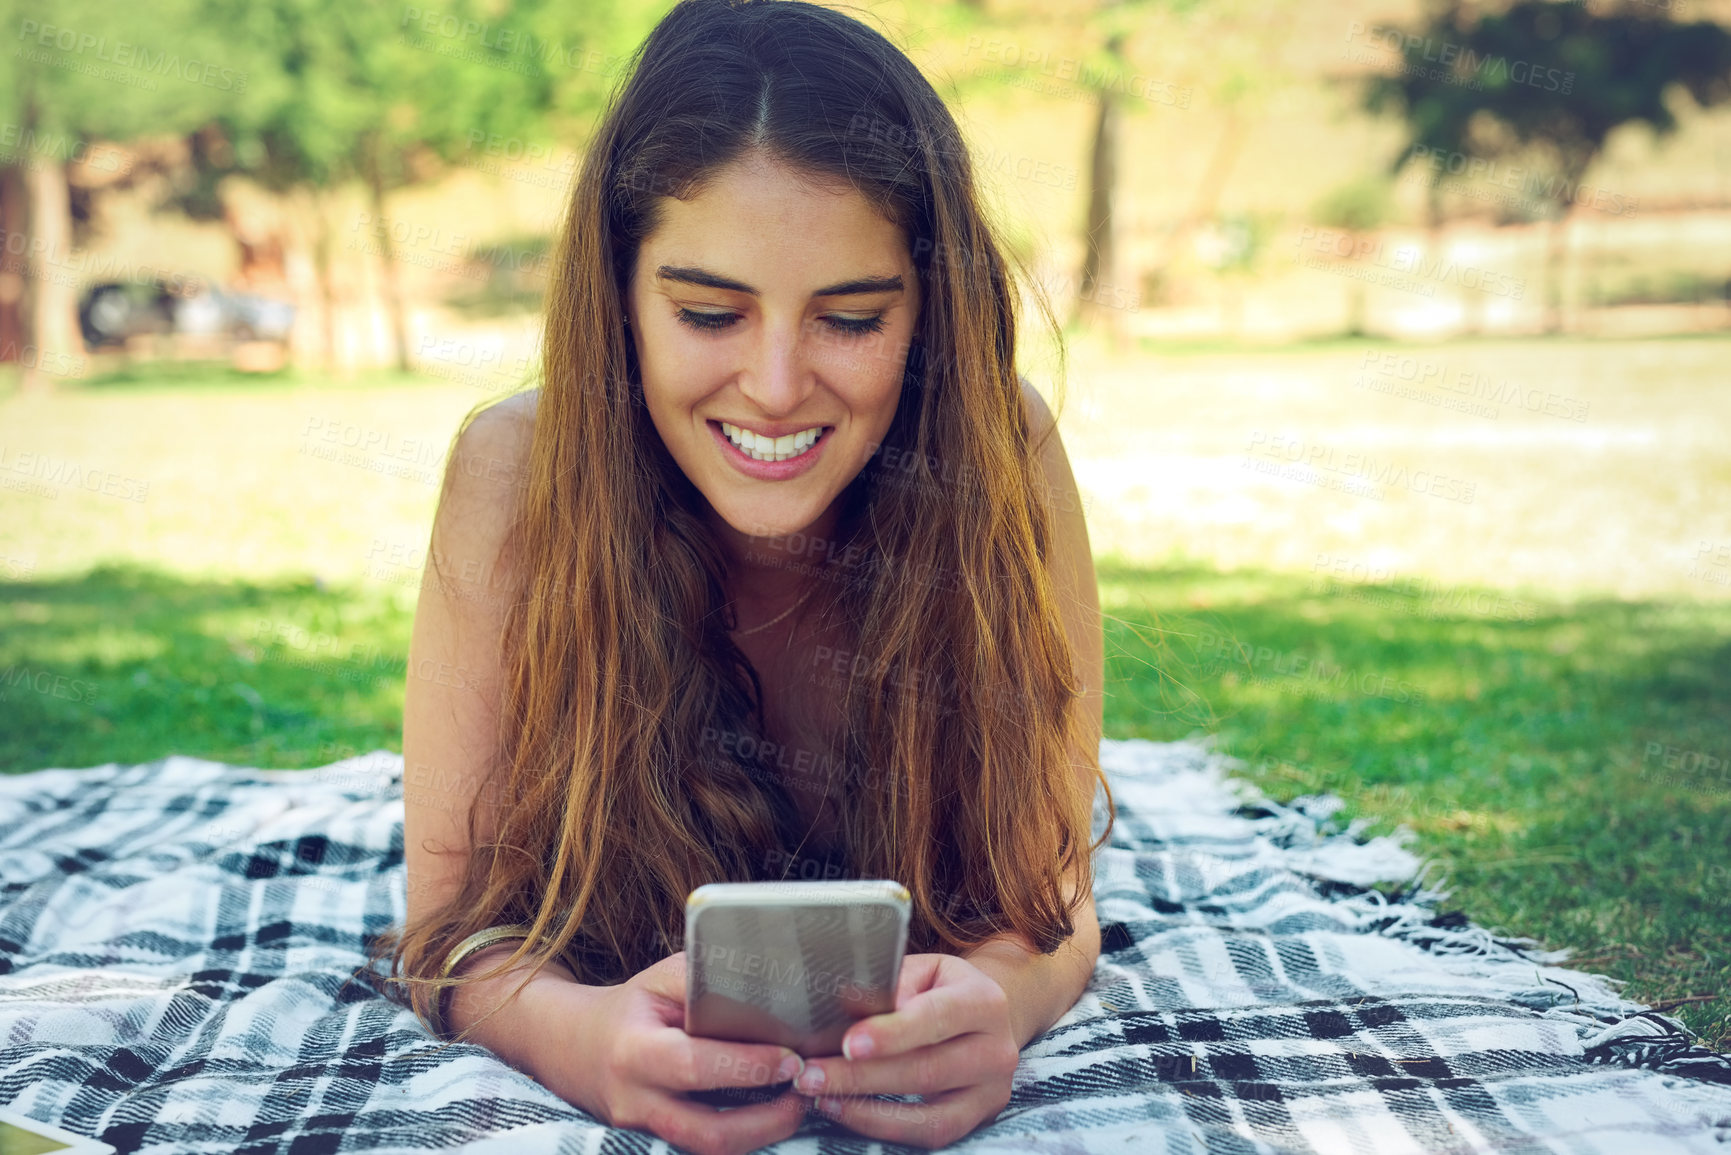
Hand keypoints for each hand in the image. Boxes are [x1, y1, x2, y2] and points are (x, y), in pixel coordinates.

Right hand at [533, 950, 808, 1154]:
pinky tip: (770, 1113)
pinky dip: (743, 1136)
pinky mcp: (654, 1142)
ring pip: (709, 1151)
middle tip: (804, 1090)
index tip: (791, 1057)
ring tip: (797, 1104)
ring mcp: (643, 1129)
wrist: (572, 1046)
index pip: (696, 1066)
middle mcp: (635, 1101)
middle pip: (708, 1132)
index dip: (748, 1067)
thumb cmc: (630, 1007)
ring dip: (761, 1135)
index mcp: (634, 1051)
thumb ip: (705, 982)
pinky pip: (703, 1148)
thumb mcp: (660, 981)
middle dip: (766, 1119)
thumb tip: (766, 987)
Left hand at [790, 953, 1019, 1147]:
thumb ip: (890, 985)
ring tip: (820, 1095)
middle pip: (927, 1070)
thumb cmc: (939, 988)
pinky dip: (882, 1127)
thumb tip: (847, 1005)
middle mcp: (998, 1048)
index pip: (937, 1017)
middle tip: (811, 1074)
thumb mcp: (921, 971)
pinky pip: (929, 1134)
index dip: (892, 1033)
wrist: (985, 1016)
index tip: (849, 1043)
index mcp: (984, 1001)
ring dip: (866, 1110)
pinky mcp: (980, 1117)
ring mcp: (992, 1090)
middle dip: (861, 1076)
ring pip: (929, 1114)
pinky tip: (845, 1110)